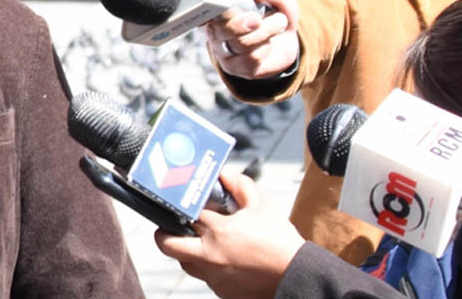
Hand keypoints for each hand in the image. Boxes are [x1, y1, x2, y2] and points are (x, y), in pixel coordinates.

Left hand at [155, 173, 305, 298]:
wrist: (298, 276)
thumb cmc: (280, 241)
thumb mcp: (261, 206)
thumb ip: (240, 186)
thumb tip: (224, 175)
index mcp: (217, 231)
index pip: (186, 213)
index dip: (183, 205)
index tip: (180, 203)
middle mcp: (209, 255)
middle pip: (167, 244)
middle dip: (164, 234)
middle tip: (169, 228)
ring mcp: (214, 276)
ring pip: (185, 263)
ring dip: (186, 252)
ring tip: (196, 243)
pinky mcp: (222, 291)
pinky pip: (205, 278)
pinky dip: (207, 268)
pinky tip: (220, 259)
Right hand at [203, 0, 299, 78]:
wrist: (286, 34)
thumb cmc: (271, 7)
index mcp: (215, 9)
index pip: (202, 12)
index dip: (210, 12)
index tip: (225, 9)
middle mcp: (214, 31)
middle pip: (220, 30)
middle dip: (242, 24)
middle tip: (257, 18)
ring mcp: (224, 52)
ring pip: (240, 45)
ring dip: (266, 32)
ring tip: (279, 22)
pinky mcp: (238, 68)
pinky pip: (251, 60)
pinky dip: (266, 47)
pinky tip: (269, 41)